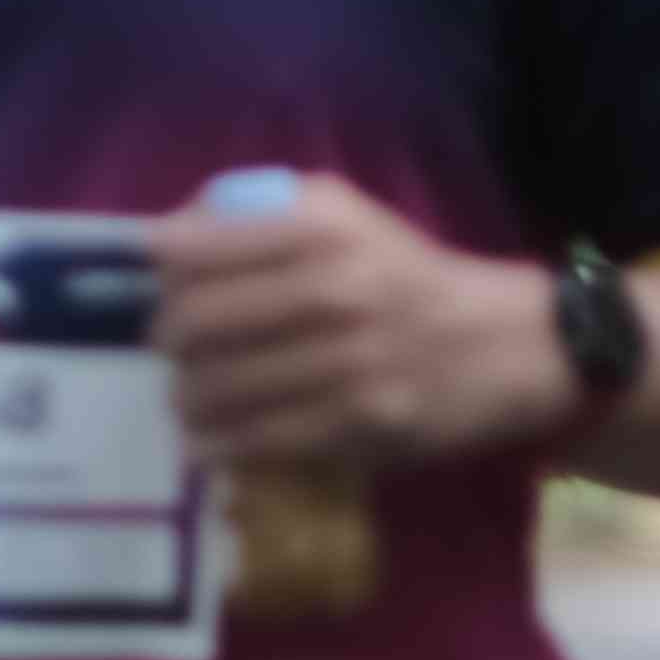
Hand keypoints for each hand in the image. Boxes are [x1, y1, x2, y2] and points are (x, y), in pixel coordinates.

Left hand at [143, 173, 563, 469]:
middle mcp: (334, 286)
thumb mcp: (346, 217)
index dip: (156, 268)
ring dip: (186, 399)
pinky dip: (218, 445)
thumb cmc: (409, 276)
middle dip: (165, 339)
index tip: (150, 281)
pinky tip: (207, 442)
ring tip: (186, 399)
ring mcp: (348, 361)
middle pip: (195, 320)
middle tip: (169, 349)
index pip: (195, 246)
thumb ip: (261, 215)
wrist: (510, 344)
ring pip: (219, 387)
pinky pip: (258, 439)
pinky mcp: (360, 424)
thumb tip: (169, 238)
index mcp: (322, 226)